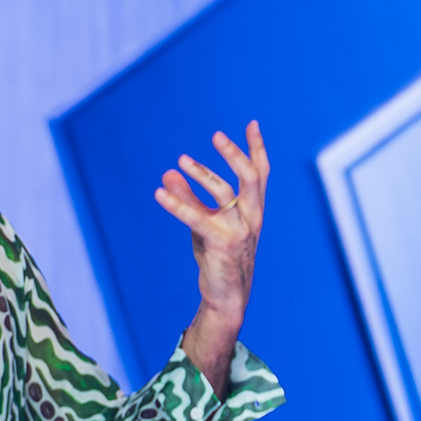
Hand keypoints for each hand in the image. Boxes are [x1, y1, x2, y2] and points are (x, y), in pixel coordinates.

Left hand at [157, 123, 267, 315]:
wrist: (226, 297)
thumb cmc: (218, 256)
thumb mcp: (204, 223)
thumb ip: (190, 198)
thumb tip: (168, 173)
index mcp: (254, 210)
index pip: (261, 173)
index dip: (256, 148)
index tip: (251, 123)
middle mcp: (252, 218)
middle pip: (250, 178)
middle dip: (234, 154)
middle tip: (216, 136)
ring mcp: (240, 231)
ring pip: (224, 194)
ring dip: (202, 174)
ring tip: (180, 161)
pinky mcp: (222, 245)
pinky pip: (197, 219)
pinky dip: (177, 205)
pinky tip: (159, 194)